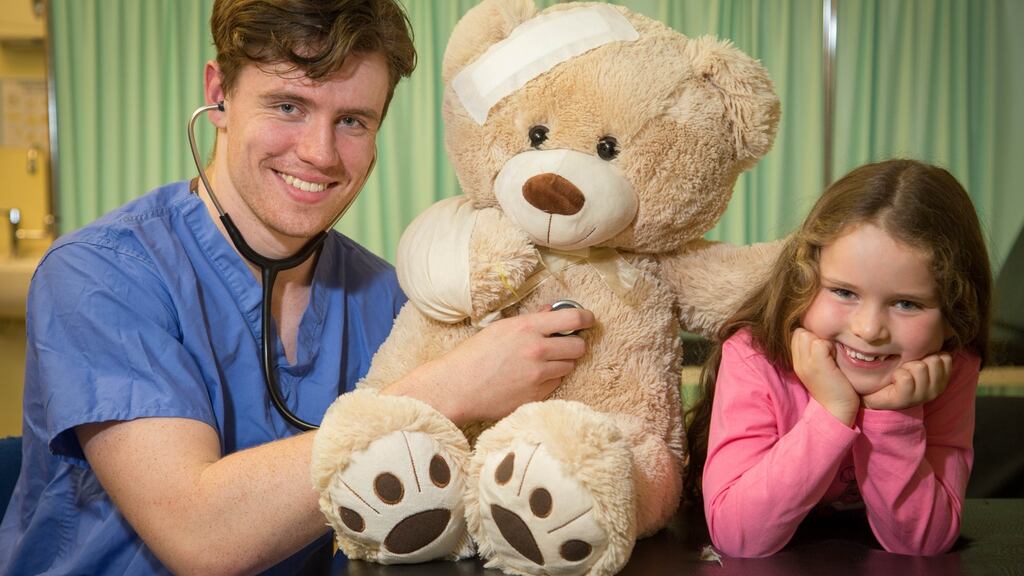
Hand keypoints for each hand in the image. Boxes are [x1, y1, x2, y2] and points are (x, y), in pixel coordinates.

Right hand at [399, 307, 594, 424]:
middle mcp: (537, 350)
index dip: (587, 318)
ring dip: (560, 364)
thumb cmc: (473, 355)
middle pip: (578, 346)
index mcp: (527, 328)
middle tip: (563, 345)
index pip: (573, 319)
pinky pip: (556, 384)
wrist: (456, 387)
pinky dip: (549, 380)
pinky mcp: (537, 396)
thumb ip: (531, 321)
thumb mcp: (500, 329)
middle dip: (574, 345)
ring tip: (539, 364)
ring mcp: (539, 375)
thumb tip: (552, 312)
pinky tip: (529, 379)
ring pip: (568, 367)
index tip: (589, 320)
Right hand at [790, 328, 859, 425]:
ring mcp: (805, 363)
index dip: (810, 337)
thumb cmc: (833, 389)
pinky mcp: (817, 364)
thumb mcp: (817, 370)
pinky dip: (829, 346)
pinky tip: (835, 359)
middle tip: (827, 352)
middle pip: (799, 332)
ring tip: (830, 356)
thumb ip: (813, 354)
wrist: (835, 410)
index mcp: (796, 362)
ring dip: (822, 341)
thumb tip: (821, 336)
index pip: (796, 335)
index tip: (822, 351)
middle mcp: (797, 362)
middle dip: (815, 336)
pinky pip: (820, 343)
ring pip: (807, 334)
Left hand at [861, 353, 951, 410]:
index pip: (946, 357)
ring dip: (905, 368)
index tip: (917, 360)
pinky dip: (897, 375)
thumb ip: (927, 348)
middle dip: (916, 360)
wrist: (875, 392)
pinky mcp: (906, 400)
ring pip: (920, 368)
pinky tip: (894, 380)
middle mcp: (937, 388)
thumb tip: (932, 327)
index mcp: (941, 377)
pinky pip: (905, 378)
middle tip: (906, 368)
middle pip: (934, 361)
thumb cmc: (898, 372)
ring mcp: (923, 396)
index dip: (928, 354)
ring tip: (900, 374)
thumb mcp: (916, 357)